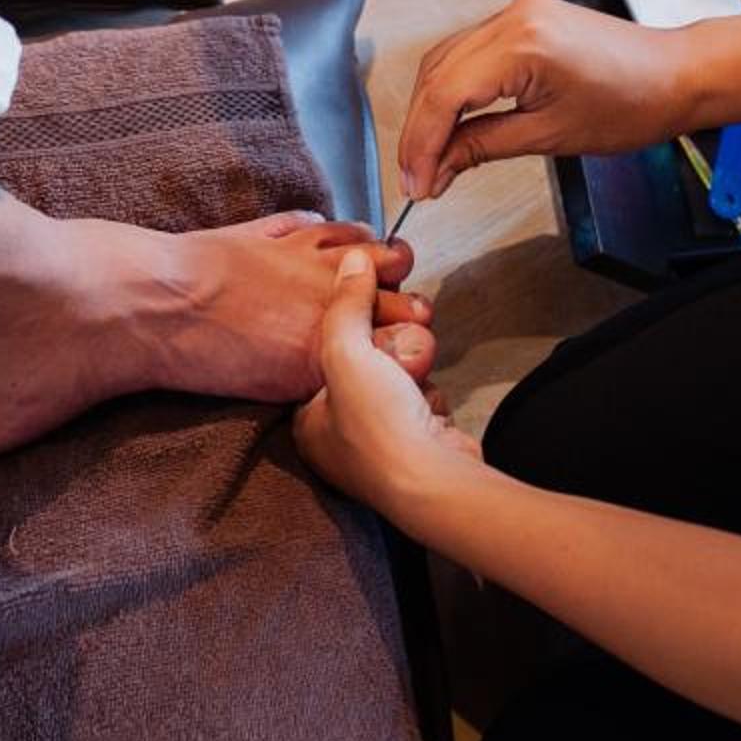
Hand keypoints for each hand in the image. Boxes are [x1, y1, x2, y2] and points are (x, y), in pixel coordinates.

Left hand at [295, 251, 480, 522]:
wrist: (435, 479)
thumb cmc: (377, 426)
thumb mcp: (347, 351)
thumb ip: (346, 302)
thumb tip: (353, 260)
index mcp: (305, 422)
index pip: (316, 359)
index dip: (342, 332)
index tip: (363, 314)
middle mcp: (337, 437)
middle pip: (362, 367)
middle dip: (384, 353)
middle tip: (393, 353)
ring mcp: (379, 445)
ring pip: (396, 380)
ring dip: (410, 371)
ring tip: (412, 379)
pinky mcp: (416, 446)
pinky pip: (421, 400)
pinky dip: (428, 395)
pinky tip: (428, 404)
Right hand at [398, 0, 701, 202]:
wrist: (675, 75)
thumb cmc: (632, 104)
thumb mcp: (550, 137)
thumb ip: (482, 147)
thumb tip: (437, 168)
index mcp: (522, 44)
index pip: (444, 94)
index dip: (421, 143)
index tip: (416, 182)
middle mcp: (512, 17)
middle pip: (436, 74)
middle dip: (419, 129)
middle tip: (416, 177)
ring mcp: (516, 12)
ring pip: (445, 59)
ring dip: (431, 108)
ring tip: (429, 157)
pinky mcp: (522, 17)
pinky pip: (468, 50)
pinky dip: (453, 87)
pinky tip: (451, 121)